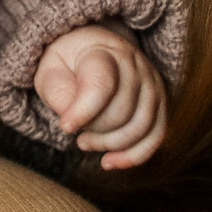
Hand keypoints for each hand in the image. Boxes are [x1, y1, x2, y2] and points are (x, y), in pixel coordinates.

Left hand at [32, 25, 164, 168]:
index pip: (102, 85)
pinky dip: (133, 156)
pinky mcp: (160, 103)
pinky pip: (156, 136)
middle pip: (122, 111)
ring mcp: (152, 84)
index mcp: (104, 50)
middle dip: (93, 129)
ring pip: (140, 127)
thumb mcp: (50, 69)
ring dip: (109, 144)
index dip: (83, 111)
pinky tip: (109, 162)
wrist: (92, 49)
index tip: (65, 126)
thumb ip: (57, 91)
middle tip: (71, 128)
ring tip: (84, 142)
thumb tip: (73, 122)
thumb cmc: (67, 63)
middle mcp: (135, 65)